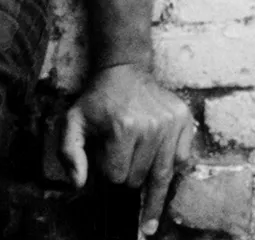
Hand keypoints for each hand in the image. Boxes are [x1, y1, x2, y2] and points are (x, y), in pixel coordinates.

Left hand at [61, 63, 195, 236]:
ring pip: (162, 174)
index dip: (108, 169)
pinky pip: (182, 160)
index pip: (117, 176)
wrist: (124, 70)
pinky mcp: (184, 120)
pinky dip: (171, 164)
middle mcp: (151, 127)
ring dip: (148, 174)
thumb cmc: (98, 100)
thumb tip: (79, 184)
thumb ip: (69, 153)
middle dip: (128, 172)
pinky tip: (159, 156)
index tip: (106, 154)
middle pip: (140, 178)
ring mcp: (171, 123)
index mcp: (123, 128)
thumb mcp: (73, 121)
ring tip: (141, 166)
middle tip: (122, 152)